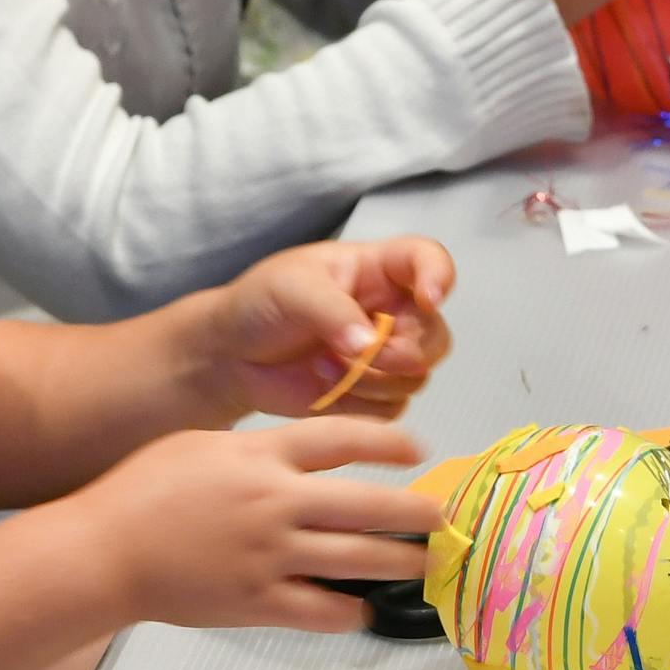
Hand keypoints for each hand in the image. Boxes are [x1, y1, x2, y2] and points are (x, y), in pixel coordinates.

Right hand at [76, 419, 442, 634]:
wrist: (104, 550)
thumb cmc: (142, 489)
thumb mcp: (200, 445)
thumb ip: (254, 449)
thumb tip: (299, 455)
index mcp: (260, 455)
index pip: (342, 439)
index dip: (389, 442)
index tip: (419, 450)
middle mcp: (276, 502)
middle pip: (368, 504)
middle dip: (416, 512)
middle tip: (443, 517)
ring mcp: (271, 555)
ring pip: (358, 560)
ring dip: (400, 563)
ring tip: (424, 565)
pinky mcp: (259, 602)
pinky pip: (322, 610)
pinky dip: (349, 612)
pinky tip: (359, 610)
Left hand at [196, 237, 456, 421]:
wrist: (230, 355)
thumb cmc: (260, 304)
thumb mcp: (292, 290)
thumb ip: (333, 312)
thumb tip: (370, 346)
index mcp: (377, 270)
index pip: (428, 260)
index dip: (439, 277)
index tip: (428, 300)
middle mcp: (391, 312)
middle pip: (435, 336)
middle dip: (406, 353)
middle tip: (366, 356)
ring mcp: (384, 356)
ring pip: (416, 378)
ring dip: (374, 381)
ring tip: (325, 368)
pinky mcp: (371, 395)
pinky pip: (392, 409)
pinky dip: (360, 404)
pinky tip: (323, 386)